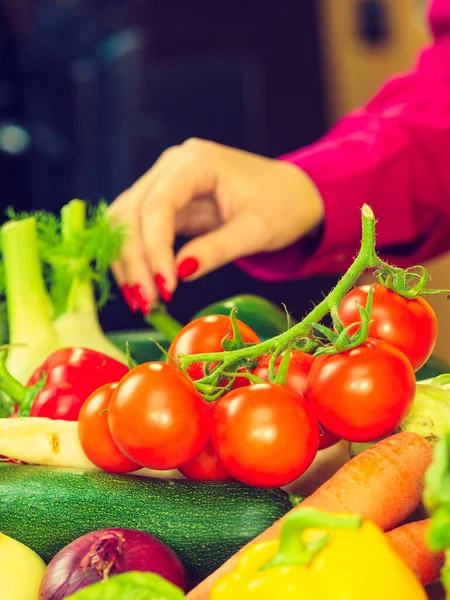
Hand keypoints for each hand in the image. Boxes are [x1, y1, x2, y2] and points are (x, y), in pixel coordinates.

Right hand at [108, 138, 323, 313]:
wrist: (292, 194)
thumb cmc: (283, 206)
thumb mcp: (257, 231)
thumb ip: (217, 249)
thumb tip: (179, 273)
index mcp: (197, 161)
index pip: (158, 205)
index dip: (155, 249)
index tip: (166, 289)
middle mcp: (172, 165)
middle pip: (131, 212)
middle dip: (134, 261)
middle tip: (147, 302)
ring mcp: (164, 181)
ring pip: (125, 221)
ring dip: (126, 262)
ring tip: (143, 301)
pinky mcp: (164, 201)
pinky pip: (136, 229)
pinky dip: (135, 258)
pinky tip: (143, 286)